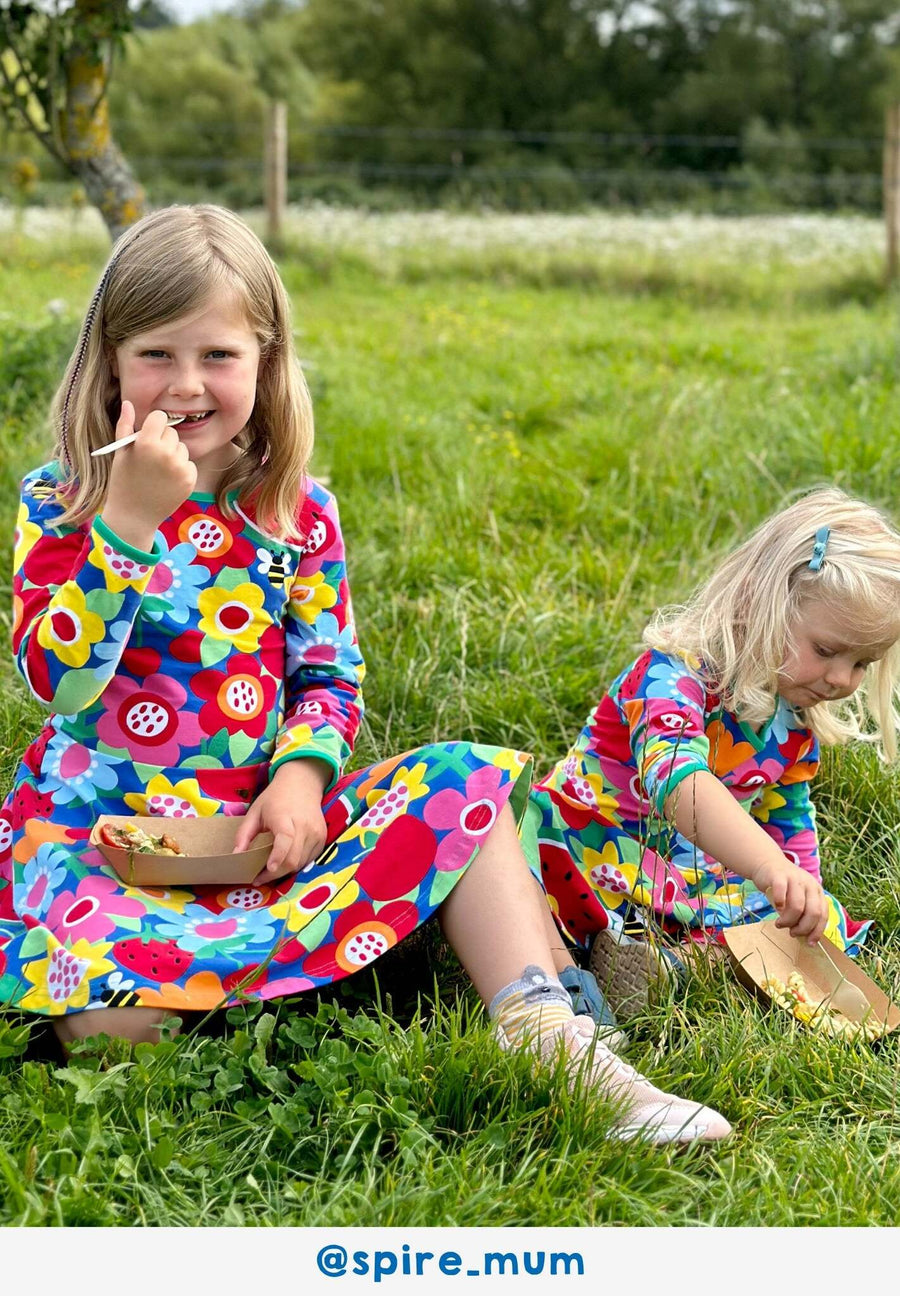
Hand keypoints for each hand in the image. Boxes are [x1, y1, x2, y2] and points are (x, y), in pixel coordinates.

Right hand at [101, 402, 197, 547]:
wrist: (134, 516)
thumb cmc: (123, 481)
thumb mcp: (121, 453)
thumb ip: (126, 425)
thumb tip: (129, 403)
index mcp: (147, 443)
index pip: (160, 417)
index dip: (153, 426)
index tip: (148, 437)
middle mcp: (167, 453)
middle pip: (172, 432)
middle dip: (163, 441)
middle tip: (151, 459)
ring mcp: (181, 467)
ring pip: (182, 448)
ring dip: (173, 455)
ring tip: (158, 471)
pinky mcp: (190, 480)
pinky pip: (189, 464)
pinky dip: (181, 470)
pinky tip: (167, 481)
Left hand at [233, 759, 329, 884]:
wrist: (302, 783)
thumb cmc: (275, 798)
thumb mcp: (255, 812)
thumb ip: (244, 834)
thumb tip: (236, 856)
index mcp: (285, 817)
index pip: (285, 839)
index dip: (278, 855)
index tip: (268, 869)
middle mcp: (304, 826)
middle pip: (293, 858)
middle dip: (275, 873)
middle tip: (259, 879)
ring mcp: (316, 833)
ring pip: (301, 863)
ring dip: (285, 871)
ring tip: (269, 871)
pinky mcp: (322, 837)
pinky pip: (309, 859)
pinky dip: (296, 864)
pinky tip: (284, 861)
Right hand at [756, 859, 828, 944]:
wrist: (768, 864)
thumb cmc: (785, 887)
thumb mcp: (799, 898)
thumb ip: (804, 913)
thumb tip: (806, 937)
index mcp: (817, 891)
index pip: (823, 915)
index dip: (817, 931)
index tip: (809, 942)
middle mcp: (809, 884)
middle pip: (813, 912)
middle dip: (803, 928)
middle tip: (792, 932)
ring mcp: (795, 879)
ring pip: (797, 906)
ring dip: (788, 921)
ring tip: (780, 924)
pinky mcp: (779, 876)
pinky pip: (781, 893)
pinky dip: (779, 905)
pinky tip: (776, 909)